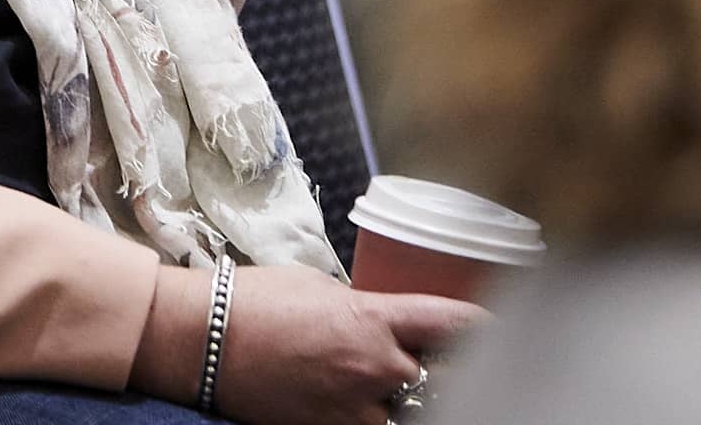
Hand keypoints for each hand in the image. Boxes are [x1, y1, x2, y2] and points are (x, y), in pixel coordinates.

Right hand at [211, 267, 483, 424]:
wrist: (203, 340)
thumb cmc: (256, 303)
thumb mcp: (320, 288)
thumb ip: (363, 308)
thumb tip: (383, 321)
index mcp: (374, 320)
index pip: (454, 325)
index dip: (484, 326)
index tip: (496, 326)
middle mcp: (374, 368)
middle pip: (444, 379)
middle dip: (445, 371)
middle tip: (438, 362)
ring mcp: (354, 409)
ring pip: (408, 414)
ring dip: (406, 401)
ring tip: (387, 383)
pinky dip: (374, 416)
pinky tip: (363, 402)